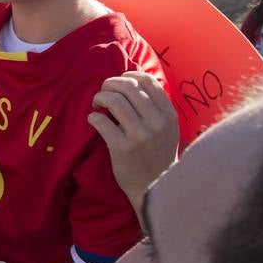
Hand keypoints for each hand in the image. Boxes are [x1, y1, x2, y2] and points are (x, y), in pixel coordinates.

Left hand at [89, 71, 179, 215]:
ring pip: (113, 100)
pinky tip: (94, 121)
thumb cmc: (158, 154)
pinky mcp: (122, 148)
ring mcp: (140, 136)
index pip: (147, 81)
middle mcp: (157, 123)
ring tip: (97, 104)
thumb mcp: (168, 129)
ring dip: (99, 97)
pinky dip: (93, 117)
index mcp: (169, 115)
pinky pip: (101, 121)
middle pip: (127, 87)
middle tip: (103, 93)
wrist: (153, 187)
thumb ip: (156, 107)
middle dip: (109, 84)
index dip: (128, 75)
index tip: (119, 82)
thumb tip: (132, 81)